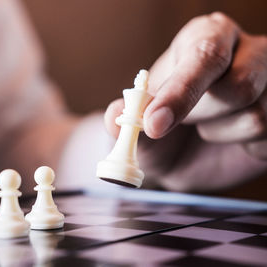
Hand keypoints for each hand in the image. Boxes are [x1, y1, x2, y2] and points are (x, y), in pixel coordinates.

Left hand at [104, 13, 266, 190]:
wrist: (184, 156)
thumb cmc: (161, 130)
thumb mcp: (139, 126)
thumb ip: (128, 119)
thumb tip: (116, 118)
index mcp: (207, 38)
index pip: (203, 56)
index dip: (179, 93)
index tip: (153, 125)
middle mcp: (246, 52)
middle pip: (239, 85)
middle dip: (201, 116)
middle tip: (180, 125)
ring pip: (256, 115)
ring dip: (219, 134)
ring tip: (204, 129)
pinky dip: (240, 148)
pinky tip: (228, 139)